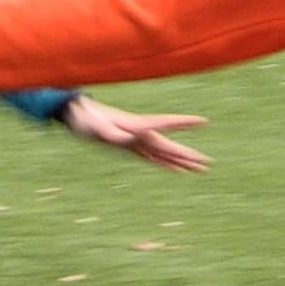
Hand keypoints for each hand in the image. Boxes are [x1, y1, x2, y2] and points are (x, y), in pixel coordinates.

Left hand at [59, 95, 209, 171]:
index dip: (184, 123)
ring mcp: (138, 141)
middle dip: (188, 155)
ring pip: (165, 154)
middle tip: (208, 162)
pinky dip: (167, 165)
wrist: (76, 115)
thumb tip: (132, 138)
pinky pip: (154, 159)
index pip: (166, 124)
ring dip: (182, 161)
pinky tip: (176, 170)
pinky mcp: (131, 148)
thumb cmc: (86, 119)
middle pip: (170, 146)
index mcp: (137, 126)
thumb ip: (115, 133)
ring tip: (200, 168)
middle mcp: (142, 133)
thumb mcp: (99, 128)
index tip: (204, 120)